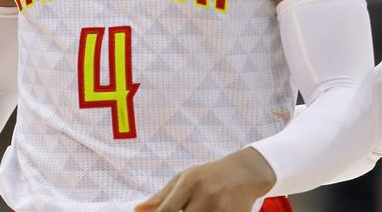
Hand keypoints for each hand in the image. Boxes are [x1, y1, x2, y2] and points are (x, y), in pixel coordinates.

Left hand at [135, 147, 275, 211]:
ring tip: (197, 209)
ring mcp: (221, 208)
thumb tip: (136, 210)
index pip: (165, 211)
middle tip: (184, 210)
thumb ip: (160, 197)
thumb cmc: (208, 176)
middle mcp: (205, 195)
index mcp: (189, 182)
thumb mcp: (184, 178)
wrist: (245, 172)